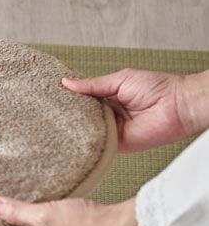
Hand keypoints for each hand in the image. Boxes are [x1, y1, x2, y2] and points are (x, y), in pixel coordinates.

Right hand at [62, 68, 208, 151]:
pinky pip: (97, 144)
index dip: (67, 99)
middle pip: (81, 117)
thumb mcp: (120, 80)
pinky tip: (71, 137)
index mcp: (107, 98)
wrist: (178, 106)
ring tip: (52, 124)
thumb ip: (93, 84)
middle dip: (67, 115)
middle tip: (46, 113)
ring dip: (74, 128)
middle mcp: (107, 116)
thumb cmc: (157, 87)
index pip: (82, 100)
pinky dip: (86, 141)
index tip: (49, 97)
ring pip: (86, 131)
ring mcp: (111, 131)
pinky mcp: (116, 145)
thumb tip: (66, 83)